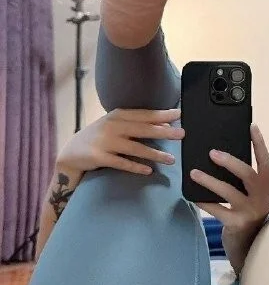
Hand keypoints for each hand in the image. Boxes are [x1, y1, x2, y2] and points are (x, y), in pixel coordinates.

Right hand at [57, 108, 183, 175]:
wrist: (70, 153)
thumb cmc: (99, 138)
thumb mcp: (114, 126)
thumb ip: (135, 124)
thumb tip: (165, 126)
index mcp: (117, 115)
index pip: (143, 114)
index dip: (161, 114)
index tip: (179, 114)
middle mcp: (111, 126)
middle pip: (142, 129)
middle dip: (163, 132)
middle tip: (182, 135)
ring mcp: (105, 142)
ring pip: (135, 148)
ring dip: (155, 154)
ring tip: (171, 160)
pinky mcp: (99, 157)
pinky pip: (121, 163)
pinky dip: (135, 166)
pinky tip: (148, 171)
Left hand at [191, 123, 268, 231]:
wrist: (251, 245)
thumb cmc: (249, 212)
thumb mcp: (255, 194)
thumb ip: (247, 180)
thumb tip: (222, 156)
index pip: (266, 161)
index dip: (259, 144)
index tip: (251, 126)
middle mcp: (264, 197)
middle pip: (247, 174)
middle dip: (229, 161)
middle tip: (211, 153)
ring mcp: (251, 211)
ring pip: (228, 192)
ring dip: (209, 180)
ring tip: (194, 173)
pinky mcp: (237, 223)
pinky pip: (216, 209)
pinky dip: (204, 201)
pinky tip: (192, 195)